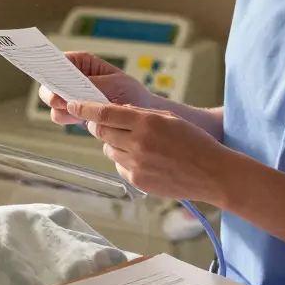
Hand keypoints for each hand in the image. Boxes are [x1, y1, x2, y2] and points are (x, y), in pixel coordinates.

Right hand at [39, 52, 153, 124]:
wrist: (140, 116)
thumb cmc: (131, 93)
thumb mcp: (114, 84)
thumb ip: (89, 86)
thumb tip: (66, 92)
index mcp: (81, 63)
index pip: (57, 60)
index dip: (47, 66)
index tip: (46, 75)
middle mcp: (72, 78)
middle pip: (48, 82)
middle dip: (51, 92)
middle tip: (60, 100)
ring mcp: (71, 96)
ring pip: (51, 101)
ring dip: (61, 108)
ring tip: (79, 112)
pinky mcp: (73, 112)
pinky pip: (60, 115)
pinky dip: (68, 118)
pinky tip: (82, 119)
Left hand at [66, 100, 231, 204]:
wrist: (213, 173)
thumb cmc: (193, 142)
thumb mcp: (168, 118)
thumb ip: (139, 115)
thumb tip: (113, 113)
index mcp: (146, 122)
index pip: (103, 113)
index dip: (84, 108)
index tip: (71, 104)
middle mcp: (137, 143)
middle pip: (101, 132)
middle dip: (101, 126)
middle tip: (109, 124)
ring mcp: (136, 164)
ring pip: (109, 149)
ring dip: (115, 144)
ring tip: (139, 145)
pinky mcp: (137, 180)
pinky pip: (120, 166)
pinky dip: (125, 161)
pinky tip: (146, 160)